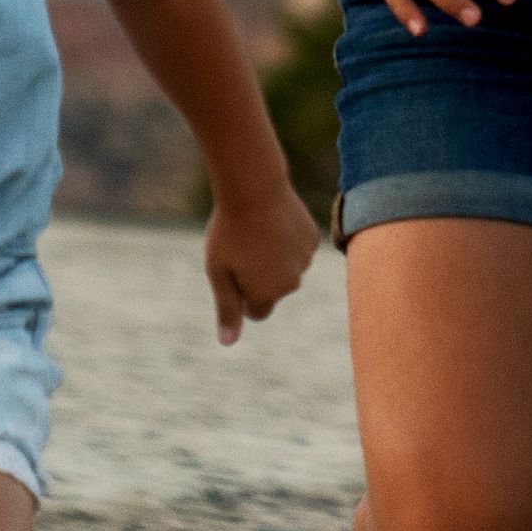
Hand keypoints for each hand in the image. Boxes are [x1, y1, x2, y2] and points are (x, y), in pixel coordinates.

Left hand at [204, 168, 321, 342]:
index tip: (232, 270)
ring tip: (257, 233)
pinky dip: (286, 241)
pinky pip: (298, 249)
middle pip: (273, 290)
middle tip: (242, 248)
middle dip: (260, 278)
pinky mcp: (313, 239)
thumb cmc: (229, 231)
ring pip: (287, 269)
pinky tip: (272, 222)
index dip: (241, 295)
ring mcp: (305, 260)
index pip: (257, 313)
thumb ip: (226, 309)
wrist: (254, 188)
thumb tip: (228, 343)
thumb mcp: (218, 272)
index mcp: (267, 294)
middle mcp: (291, 283)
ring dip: (274, 259)